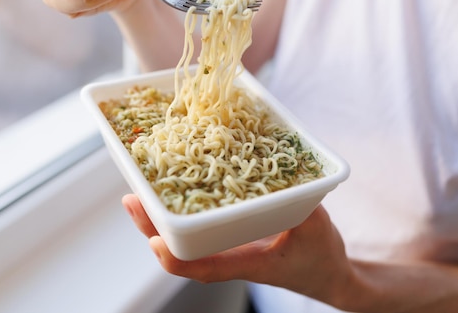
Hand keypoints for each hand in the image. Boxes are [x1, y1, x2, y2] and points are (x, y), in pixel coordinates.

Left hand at [121, 194, 355, 305]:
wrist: (327, 275)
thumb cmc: (321, 258)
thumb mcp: (317, 230)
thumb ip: (303, 208)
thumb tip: (287, 182)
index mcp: (250, 262)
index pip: (206, 268)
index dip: (177, 258)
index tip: (155, 240)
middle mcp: (232, 256)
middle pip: (181, 249)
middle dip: (153, 226)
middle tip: (130, 200)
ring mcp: (229, 248)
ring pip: (185, 238)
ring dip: (160, 217)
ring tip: (139, 190)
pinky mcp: (231, 237)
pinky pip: (198, 227)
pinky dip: (181, 209)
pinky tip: (170, 188)